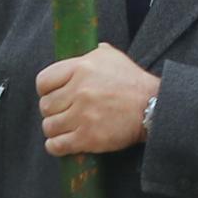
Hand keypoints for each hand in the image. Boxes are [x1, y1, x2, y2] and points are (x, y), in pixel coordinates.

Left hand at [38, 45, 161, 156]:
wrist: (153, 107)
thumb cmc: (134, 82)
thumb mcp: (113, 58)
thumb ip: (93, 54)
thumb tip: (82, 51)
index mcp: (81, 68)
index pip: (43, 81)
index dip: (45, 91)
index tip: (52, 95)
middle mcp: (79, 91)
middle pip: (45, 105)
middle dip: (52, 111)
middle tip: (62, 113)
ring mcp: (83, 115)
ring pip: (49, 126)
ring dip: (54, 129)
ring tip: (64, 128)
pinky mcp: (88, 137)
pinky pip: (57, 145)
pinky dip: (55, 146)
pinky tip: (60, 143)